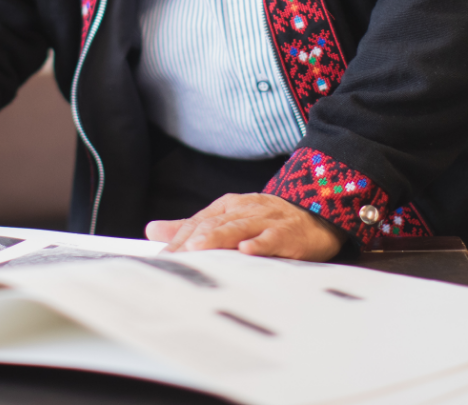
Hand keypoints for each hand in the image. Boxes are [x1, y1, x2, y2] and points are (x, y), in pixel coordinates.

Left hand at [145, 192, 345, 260]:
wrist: (314, 213)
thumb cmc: (267, 220)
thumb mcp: (228, 218)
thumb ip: (192, 226)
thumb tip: (153, 230)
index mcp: (226, 207)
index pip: (196, 223)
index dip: (177, 241)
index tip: (161, 261)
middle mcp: (242, 210)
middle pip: (212, 225)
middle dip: (190, 242)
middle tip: (172, 260)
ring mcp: (264, 220)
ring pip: (237, 227)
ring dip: (217, 238)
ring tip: (198, 249)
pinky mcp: (286, 233)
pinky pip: (271, 237)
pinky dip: (259, 243)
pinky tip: (246, 251)